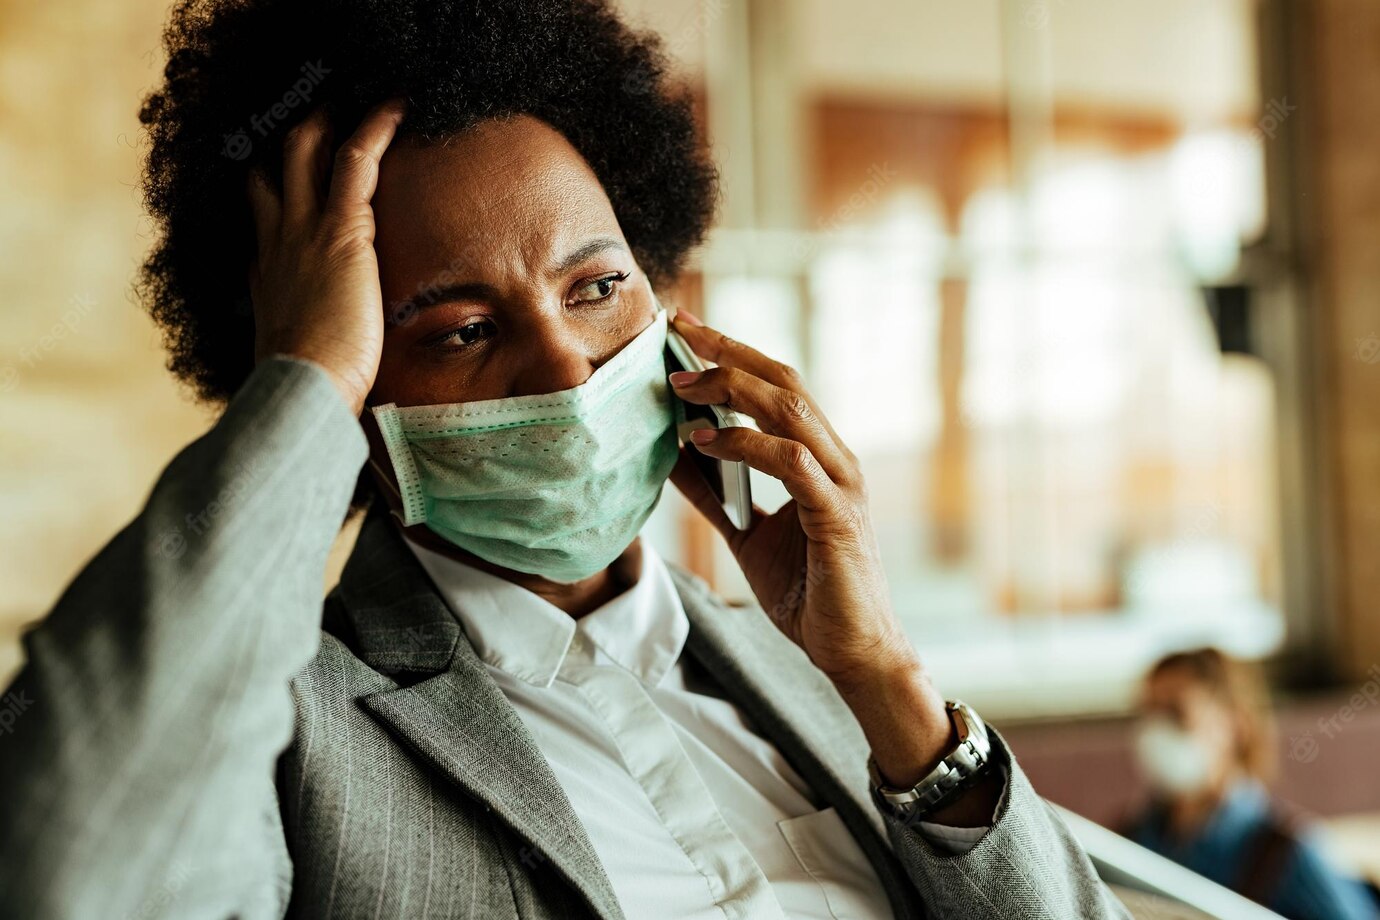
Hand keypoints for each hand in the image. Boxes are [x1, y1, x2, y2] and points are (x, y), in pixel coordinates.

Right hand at [245, 100, 405, 414]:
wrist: (303, 390)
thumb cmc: (310, 391)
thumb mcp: (304, 365)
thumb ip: (314, 354)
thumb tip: (333, 379)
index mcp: (268, 278)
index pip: (266, 221)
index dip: (273, 195)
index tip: (286, 184)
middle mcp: (276, 245)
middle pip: (271, 172)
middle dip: (289, 141)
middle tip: (312, 117)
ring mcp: (302, 231)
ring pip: (304, 152)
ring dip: (325, 121)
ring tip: (352, 100)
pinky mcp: (341, 230)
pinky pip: (355, 159)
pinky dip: (375, 126)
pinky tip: (398, 106)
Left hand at [666, 310, 914, 688]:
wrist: (851, 651)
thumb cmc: (808, 592)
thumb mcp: (747, 534)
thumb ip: (716, 495)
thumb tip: (674, 458)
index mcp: (820, 457)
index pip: (778, 386)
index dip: (734, 352)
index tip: (686, 331)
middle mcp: (836, 459)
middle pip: (784, 381)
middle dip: (729, 350)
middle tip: (677, 334)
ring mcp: (841, 483)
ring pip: (790, 409)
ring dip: (730, 389)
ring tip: (681, 386)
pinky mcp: (836, 514)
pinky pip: (790, 462)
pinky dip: (744, 444)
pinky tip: (703, 441)